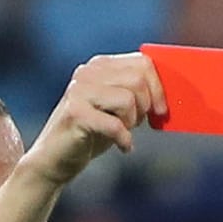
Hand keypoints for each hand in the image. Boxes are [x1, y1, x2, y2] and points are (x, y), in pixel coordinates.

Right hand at [29, 51, 163, 183]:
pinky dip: (124, 140)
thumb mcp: (116, 109)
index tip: (161, 111)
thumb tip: (167, 95)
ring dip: (132, 122)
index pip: (142, 62)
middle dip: (146, 106)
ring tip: (123, 133)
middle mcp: (88, 72)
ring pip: (128, 100)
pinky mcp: (76, 114)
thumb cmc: (91, 134)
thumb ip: (135, 94)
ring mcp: (79, 91)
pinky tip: (123, 147)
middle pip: (138, 80)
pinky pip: (116, 125)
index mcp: (100, 65)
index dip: (159, 88)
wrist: (55, 159)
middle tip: (136, 124)